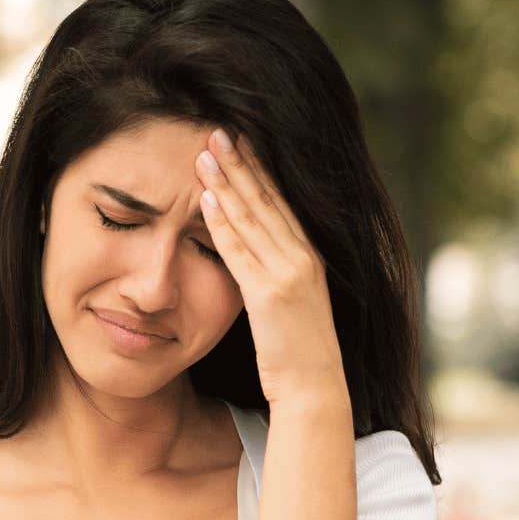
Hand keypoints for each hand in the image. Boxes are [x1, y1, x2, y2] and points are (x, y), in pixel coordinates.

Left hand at [193, 128, 345, 406]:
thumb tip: (256, 257)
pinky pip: (240, 252)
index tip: (240, 141)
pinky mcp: (270, 295)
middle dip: (241, 163)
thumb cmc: (298, 353)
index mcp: (310, 256)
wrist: (313, 389)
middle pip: (267, 200)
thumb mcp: (293, 304)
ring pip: (252, 218)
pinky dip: (222, 223)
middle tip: (218, 131)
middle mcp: (303, 257)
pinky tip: (207, 199)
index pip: (280, 203)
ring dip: (227, 183)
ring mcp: (288, 274)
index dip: (259, 170)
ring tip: (205, 153)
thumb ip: (278, 274)